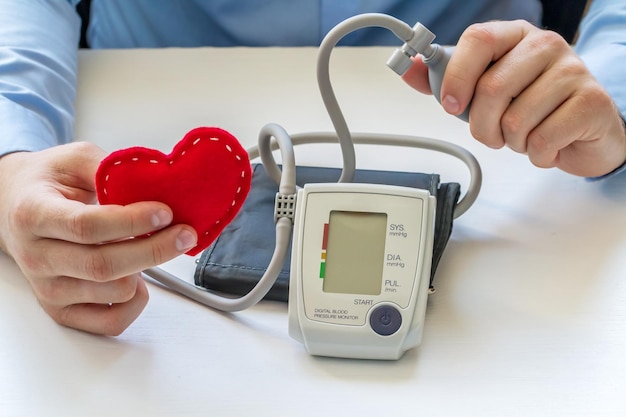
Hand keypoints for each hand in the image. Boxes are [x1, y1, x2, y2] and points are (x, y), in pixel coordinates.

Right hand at [0, 142, 197, 334]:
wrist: (16, 208)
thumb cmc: (49, 184)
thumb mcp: (75, 160)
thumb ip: (109, 169)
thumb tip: (154, 181)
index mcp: (34, 214)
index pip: (87, 226)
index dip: (132, 221)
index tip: (165, 212)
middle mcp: (37, 257)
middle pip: (104, 265)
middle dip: (155, 249)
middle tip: (184, 233)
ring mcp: (49, 290)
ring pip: (115, 292)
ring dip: (146, 270)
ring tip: (150, 246)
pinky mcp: (63, 312)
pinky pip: (112, 322)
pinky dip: (136, 301)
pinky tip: (137, 275)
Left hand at [402, 20, 625, 176]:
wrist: (586, 130)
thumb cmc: (531, 107)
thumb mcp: (485, 90)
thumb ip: (446, 80)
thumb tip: (409, 70)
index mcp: (515, 36)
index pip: (478, 40)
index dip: (457, 75)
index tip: (450, 104)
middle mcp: (546, 45)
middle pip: (492, 87)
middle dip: (482, 125)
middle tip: (493, 134)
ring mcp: (573, 71)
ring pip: (516, 120)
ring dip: (512, 142)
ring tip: (526, 135)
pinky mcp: (592, 102)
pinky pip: (542, 140)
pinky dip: (537, 154)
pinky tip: (548, 144)